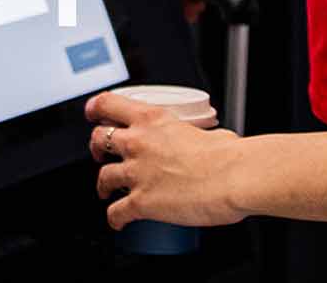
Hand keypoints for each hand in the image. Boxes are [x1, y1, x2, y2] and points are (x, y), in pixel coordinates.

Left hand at [85, 93, 243, 228]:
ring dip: (103, 185)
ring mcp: (136, 172)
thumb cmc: (228, 155)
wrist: (234, 177)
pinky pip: (116, 212)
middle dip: (96, 147)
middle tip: (100, 153)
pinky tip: (118, 222)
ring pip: (103, 176)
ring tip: (106, 190)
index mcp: (152, 119)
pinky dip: (114, 218)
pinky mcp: (141, 202)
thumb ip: (199, 134)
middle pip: (98, 139)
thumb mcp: (206, 131)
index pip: (108, 104)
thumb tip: (210, 141)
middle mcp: (138, 142)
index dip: (94, 108)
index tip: (92, 113)